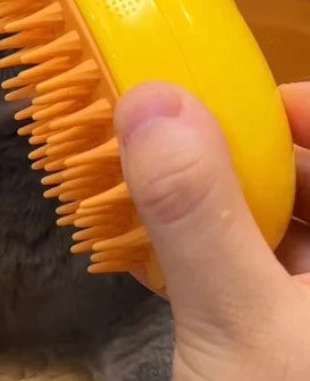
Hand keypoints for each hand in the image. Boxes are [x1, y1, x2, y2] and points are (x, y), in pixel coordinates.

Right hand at [115, 81, 309, 380]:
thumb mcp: (238, 322)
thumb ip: (196, 213)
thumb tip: (149, 102)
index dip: (293, 107)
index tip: (219, 101)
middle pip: (303, 180)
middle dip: (229, 158)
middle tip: (160, 149)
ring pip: (273, 228)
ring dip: (206, 209)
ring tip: (145, 199)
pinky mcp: (291, 338)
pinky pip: (253, 274)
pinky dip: (204, 256)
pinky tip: (156, 257)